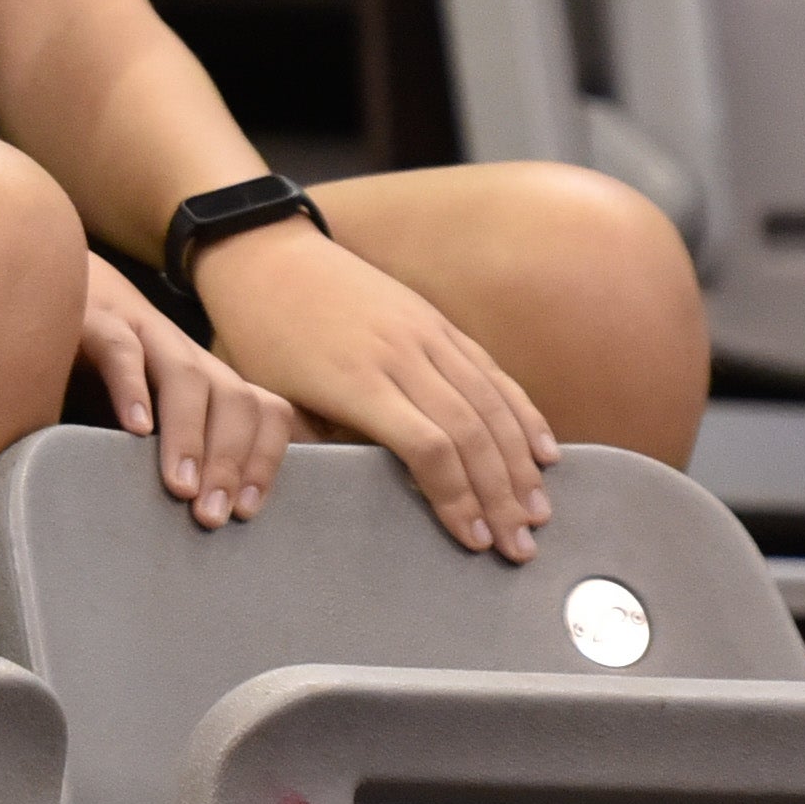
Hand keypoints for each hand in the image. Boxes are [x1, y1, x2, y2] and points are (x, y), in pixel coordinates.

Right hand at [82, 254, 292, 530]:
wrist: (47, 292)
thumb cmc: (98, 375)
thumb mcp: (145, 417)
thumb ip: (170, 455)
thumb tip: (199, 516)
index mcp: (207, 379)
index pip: (266, 410)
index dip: (265, 459)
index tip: (246, 511)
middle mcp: (186, 353)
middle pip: (236, 399)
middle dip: (231, 461)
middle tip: (211, 516)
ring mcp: (144, 332)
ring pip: (188, 377)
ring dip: (191, 436)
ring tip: (179, 488)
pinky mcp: (95, 320)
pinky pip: (121, 349)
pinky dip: (132, 388)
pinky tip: (135, 429)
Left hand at [194, 223, 560, 560]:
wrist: (266, 257)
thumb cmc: (262, 337)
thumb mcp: (277, 399)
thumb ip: (325, 446)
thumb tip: (364, 497)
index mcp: (356, 381)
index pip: (428, 448)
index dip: (457, 498)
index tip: (473, 541)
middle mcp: (400, 354)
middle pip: (470, 432)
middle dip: (501, 496)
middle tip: (520, 546)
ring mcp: (424, 331)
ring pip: (490, 402)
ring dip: (520, 463)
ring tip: (538, 512)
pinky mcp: (434, 318)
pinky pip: (490, 369)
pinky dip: (521, 412)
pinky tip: (542, 450)